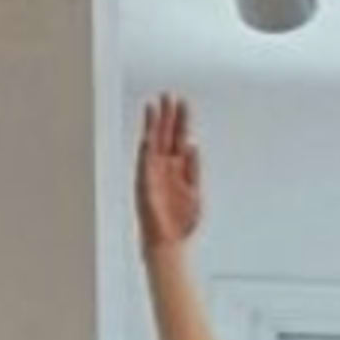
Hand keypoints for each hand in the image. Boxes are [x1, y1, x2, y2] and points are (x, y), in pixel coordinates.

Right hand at [136, 93, 205, 252]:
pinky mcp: (144, 185)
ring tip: (154, 106)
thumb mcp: (195, 191)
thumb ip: (194, 169)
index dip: (181, 120)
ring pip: (153, 145)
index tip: (183, 102)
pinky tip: (148, 136)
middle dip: (167, 115)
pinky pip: (144, 165)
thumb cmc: (181, 222)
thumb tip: (193, 146)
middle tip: (169, 95)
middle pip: (165, 135)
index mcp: (180, 169)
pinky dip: (146, 150)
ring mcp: (153, 175)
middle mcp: (165, 168)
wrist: (170, 244)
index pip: (179, 138)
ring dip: (153, 126)